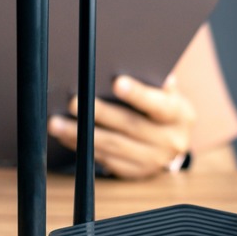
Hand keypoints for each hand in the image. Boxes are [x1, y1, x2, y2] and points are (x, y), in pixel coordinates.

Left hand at [47, 75, 195, 179]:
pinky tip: (67, 137)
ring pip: (112, 147)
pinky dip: (84, 148)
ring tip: (57, 123)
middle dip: (98, 114)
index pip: (158, 104)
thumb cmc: (164, 107)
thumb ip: (152, 81)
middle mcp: (169, 141)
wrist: (175, 141)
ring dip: (81, 135)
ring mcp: (152, 161)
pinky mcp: (135, 173)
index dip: (137, 94)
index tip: (116, 82)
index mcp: (179, 115)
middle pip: (129, 126)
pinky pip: (105, 160)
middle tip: (72, 102)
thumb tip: (130, 63)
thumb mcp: (167, 92)